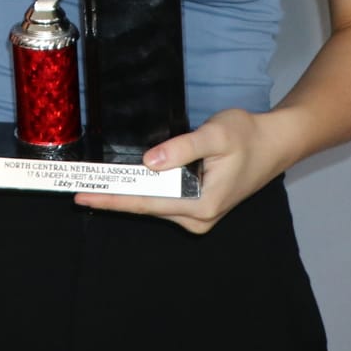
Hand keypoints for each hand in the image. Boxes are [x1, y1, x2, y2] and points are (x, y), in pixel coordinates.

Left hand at [74, 107, 292, 233]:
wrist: (275, 142)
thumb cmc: (248, 135)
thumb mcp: (215, 135)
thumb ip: (181, 148)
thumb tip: (148, 162)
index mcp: (202, 204)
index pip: (147, 203)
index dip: (112, 199)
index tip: (82, 197)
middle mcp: (198, 216)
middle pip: (146, 206)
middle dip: (112, 196)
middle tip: (76, 188)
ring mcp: (198, 214)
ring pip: (153, 203)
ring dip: (125, 193)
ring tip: (92, 184)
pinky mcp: (198, 205)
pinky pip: (162, 199)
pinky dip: (142, 190)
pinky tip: (122, 182)